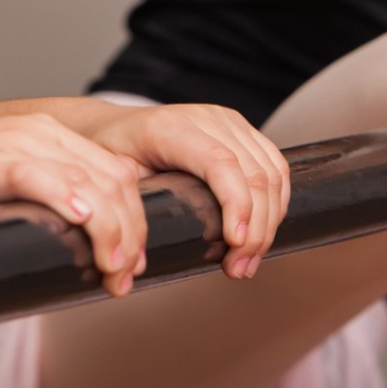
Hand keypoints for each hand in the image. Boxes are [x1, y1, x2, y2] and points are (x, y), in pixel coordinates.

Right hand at [0, 112, 153, 296]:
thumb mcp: (2, 189)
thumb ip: (41, 203)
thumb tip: (75, 249)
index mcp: (50, 137)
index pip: (118, 177)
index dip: (136, 222)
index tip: (132, 265)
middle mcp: (42, 134)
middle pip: (116, 184)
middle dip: (132, 236)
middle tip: (124, 280)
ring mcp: (18, 143)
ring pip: (91, 184)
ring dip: (111, 233)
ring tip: (110, 272)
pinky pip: (43, 176)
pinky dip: (70, 200)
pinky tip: (80, 223)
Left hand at [81, 102, 292, 279]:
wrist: (113, 127)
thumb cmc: (110, 155)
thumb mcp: (113, 180)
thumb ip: (129, 210)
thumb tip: (139, 261)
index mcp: (171, 128)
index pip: (220, 162)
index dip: (236, 203)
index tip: (236, 243)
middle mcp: (207, 118)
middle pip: (252, 173)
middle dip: (255, 228)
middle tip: (238, 269)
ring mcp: (229, 121)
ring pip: (271, 172)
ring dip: (268, 223)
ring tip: (248, 260)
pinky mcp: (242, 130)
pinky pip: (275, 166)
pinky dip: (275, 204)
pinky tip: (260, 234)